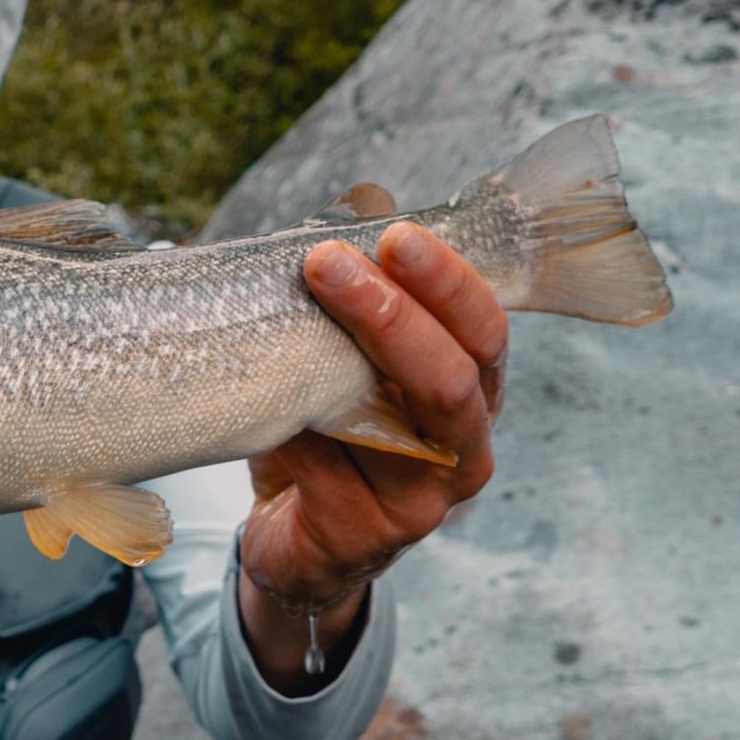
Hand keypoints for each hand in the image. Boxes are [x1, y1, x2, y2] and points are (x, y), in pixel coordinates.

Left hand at [238, 222, 506, 691]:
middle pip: (450, 380)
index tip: (396, 234)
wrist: (295, 543)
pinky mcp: (362, 535)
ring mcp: (418, 502)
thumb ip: (362, 288)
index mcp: (471, 394)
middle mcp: (461, 450)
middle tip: (329, 261)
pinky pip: (322, 468)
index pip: (483, 332)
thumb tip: (368, 195)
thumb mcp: (343, 358)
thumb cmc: (329, 437)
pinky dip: (287, 426)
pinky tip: (256, 396)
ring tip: (286, 317)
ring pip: (390, 429)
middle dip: (392, 314)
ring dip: (333, 365)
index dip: (448, 282)